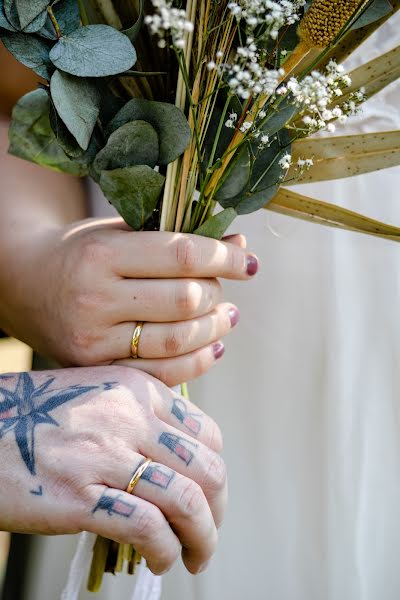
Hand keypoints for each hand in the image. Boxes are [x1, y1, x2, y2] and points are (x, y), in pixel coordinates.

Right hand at [0, 218, 258, 385]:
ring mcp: (94, 340)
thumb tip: (237, 244)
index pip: (182, 255)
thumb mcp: (120, 233)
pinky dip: (198, 362)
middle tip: (224, 290)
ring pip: (177, 340)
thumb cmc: (80, 253)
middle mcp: (96, 298)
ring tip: (226, 316)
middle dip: (218, 294)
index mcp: (102, 254)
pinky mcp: (97, 369)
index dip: (225, 259)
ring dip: (215, 329)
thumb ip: (175, 239)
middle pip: (185, 300)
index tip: (248, 263)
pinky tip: (213, 347)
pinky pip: (162, 373)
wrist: (24, 284)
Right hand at [0, 367, 225, 573]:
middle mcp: (129, 417)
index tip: (209, 495)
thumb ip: (140, 416)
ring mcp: (104, 455)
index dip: (216, 472)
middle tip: (208, 532)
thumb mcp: (97, 394)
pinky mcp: (77, 496)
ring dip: (203, 538)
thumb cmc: (35, 417)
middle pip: (207, 468)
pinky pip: (146, 528)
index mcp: (137, 389)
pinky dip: (165, 550)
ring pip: (187, 500)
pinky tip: (159, 559)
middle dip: (218, 510)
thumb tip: (179, 461)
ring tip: (194, 556)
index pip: (208, 434)